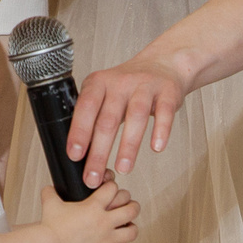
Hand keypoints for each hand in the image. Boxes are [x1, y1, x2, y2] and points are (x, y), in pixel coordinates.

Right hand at [39, 178, 138, 242]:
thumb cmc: (51, 228)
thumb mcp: (50, 204)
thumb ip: (51, 192)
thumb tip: (49, 188)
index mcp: (93, 206)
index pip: (114, 189)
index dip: (113, 187)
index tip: (110, 191)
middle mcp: (104, 222)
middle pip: (132, 209)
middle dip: (132, 205)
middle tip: (128, 206)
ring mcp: (107, 239)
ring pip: (133, 231)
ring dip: (131, 227)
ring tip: (125, 226)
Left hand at [65, 54, 187, 187]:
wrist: (163, 64)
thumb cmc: (128, 88)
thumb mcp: (105, 94)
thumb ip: (93, 118)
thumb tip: (79, 155)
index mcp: (99, 83)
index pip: (85, 108)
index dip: (79, 132)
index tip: (75, 156)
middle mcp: (120, 83)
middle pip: (108, 119)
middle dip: (99, 152)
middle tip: (94, 177)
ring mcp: (145, 86)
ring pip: (136, 117)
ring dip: (128, 146)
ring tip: (123, 169)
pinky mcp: (167, 92)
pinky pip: (165, 113)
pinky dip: (161, 131)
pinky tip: (156, 148)